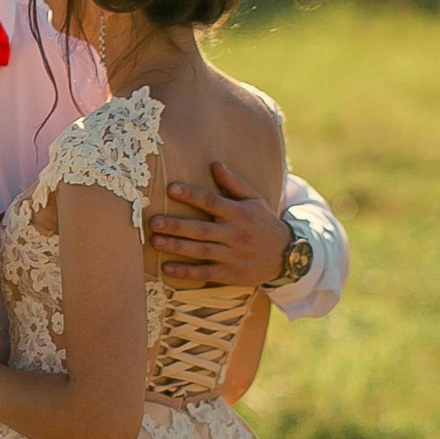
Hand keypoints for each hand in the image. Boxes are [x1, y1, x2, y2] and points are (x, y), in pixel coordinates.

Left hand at [149, 161, 287, 285]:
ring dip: (177, 247)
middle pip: (201, 229)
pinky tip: (167, 268)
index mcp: (239, 213)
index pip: (212, 202)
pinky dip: (186, 272)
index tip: (171, 188)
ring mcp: (233, 255)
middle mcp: (235, 234)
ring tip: (154, 241)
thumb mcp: (254, 200)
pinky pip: (205, 273)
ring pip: (200, 251)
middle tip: (154, 222)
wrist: (286, 255)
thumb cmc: (263, 223)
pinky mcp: (230, 274)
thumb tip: (214, 164)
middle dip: (177, 225)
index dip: (191, 195)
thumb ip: (233, 184)